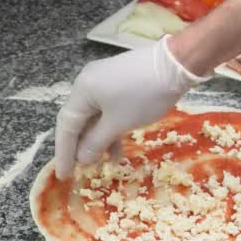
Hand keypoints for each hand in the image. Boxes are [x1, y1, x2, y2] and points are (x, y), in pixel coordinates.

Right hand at [54, 37, 207, 178]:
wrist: (177, 64)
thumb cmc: (144, 96)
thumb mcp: (118, 123)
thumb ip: (96, 142)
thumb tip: (81, 158)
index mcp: (82, 90)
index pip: (66, 126)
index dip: (64, 153)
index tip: (63, 175)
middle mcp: (88, 83)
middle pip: (79, 121)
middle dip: (80, 147)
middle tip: (80, 172)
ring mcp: (105, 82)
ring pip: (95, 117)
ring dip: (98, 141)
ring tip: (102, 164)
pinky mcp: (120, 83)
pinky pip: (108, 111)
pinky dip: (111, 129)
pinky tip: (117, 150)